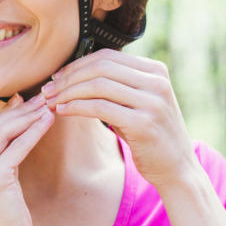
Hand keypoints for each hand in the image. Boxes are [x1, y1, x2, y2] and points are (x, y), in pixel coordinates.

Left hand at [40, 49, 197, 189]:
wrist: (177, 169)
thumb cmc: (148, 135)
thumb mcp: (136, 103)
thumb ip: (115, 85)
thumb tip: (72, 72)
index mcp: (155, 70)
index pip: (107, 56)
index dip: (76, 65)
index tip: (56, 77)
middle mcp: (157, 82)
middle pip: (100, 67)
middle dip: (69, 77)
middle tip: (48, 90)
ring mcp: (152, 101)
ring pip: (98, 85)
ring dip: (68, 92)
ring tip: (51, 101)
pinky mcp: (144, 123)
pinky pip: (100, 107)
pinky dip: (76, 107)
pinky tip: (62, 111)